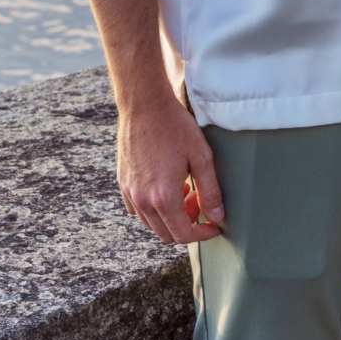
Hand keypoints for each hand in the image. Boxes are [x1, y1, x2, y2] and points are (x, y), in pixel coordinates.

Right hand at [117, 92, 224, 244]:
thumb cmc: (175, 127)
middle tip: (200, 201)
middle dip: (187, 224)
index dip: (202, 234)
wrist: (144, 105)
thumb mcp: (201, 156)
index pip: (182, 234)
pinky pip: (137, 210)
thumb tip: (217, 216)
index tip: (214, 225)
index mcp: (163, 197)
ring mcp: (130, 192)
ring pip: (151, 223)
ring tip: (185, 190)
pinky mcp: (123, 182)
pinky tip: (166, 186)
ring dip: (170, 216)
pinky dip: (153, 208)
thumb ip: (210, 190)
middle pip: (166, 234)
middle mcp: (143, 200)